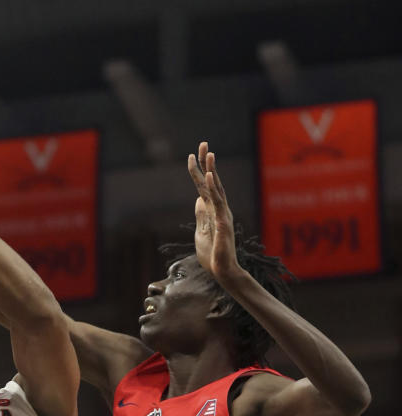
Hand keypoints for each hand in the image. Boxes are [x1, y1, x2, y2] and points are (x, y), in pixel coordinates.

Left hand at [187, 141, 241, 284]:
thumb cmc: (213, 254)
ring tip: (208, 154)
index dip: (198, 171)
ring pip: (216, 189)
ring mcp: (222, 216)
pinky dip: (213, 190)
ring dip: (211, 171)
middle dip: (206, 163)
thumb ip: (201, 215)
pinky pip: (217, 204)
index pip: (203, 187)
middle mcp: (219, 209)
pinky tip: (208, 178)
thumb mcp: (201, 232)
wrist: (222, 271)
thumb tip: (198, 199)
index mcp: (213, 211)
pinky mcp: (222, 225)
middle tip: (202, 144)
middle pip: (211, 182)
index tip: (193, 154)